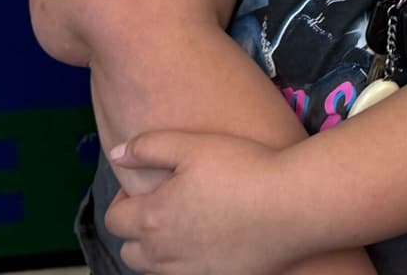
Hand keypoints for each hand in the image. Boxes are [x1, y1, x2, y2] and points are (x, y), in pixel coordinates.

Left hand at [106, 130, 303, 274]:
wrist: (292, 205)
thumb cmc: (243, 169)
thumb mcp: (194, 145)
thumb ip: (149, 147)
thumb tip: (117, 153)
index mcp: (153, 218)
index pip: (115, 219)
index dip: (123, 200)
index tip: (149, 184)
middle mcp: (164, 253)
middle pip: (130, 252)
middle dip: (137, 230)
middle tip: (165, 207)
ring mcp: (191, 271)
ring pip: (156, 270)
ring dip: (160, 250)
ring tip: (186, 225)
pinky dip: (187, 263)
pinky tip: (211, 241)